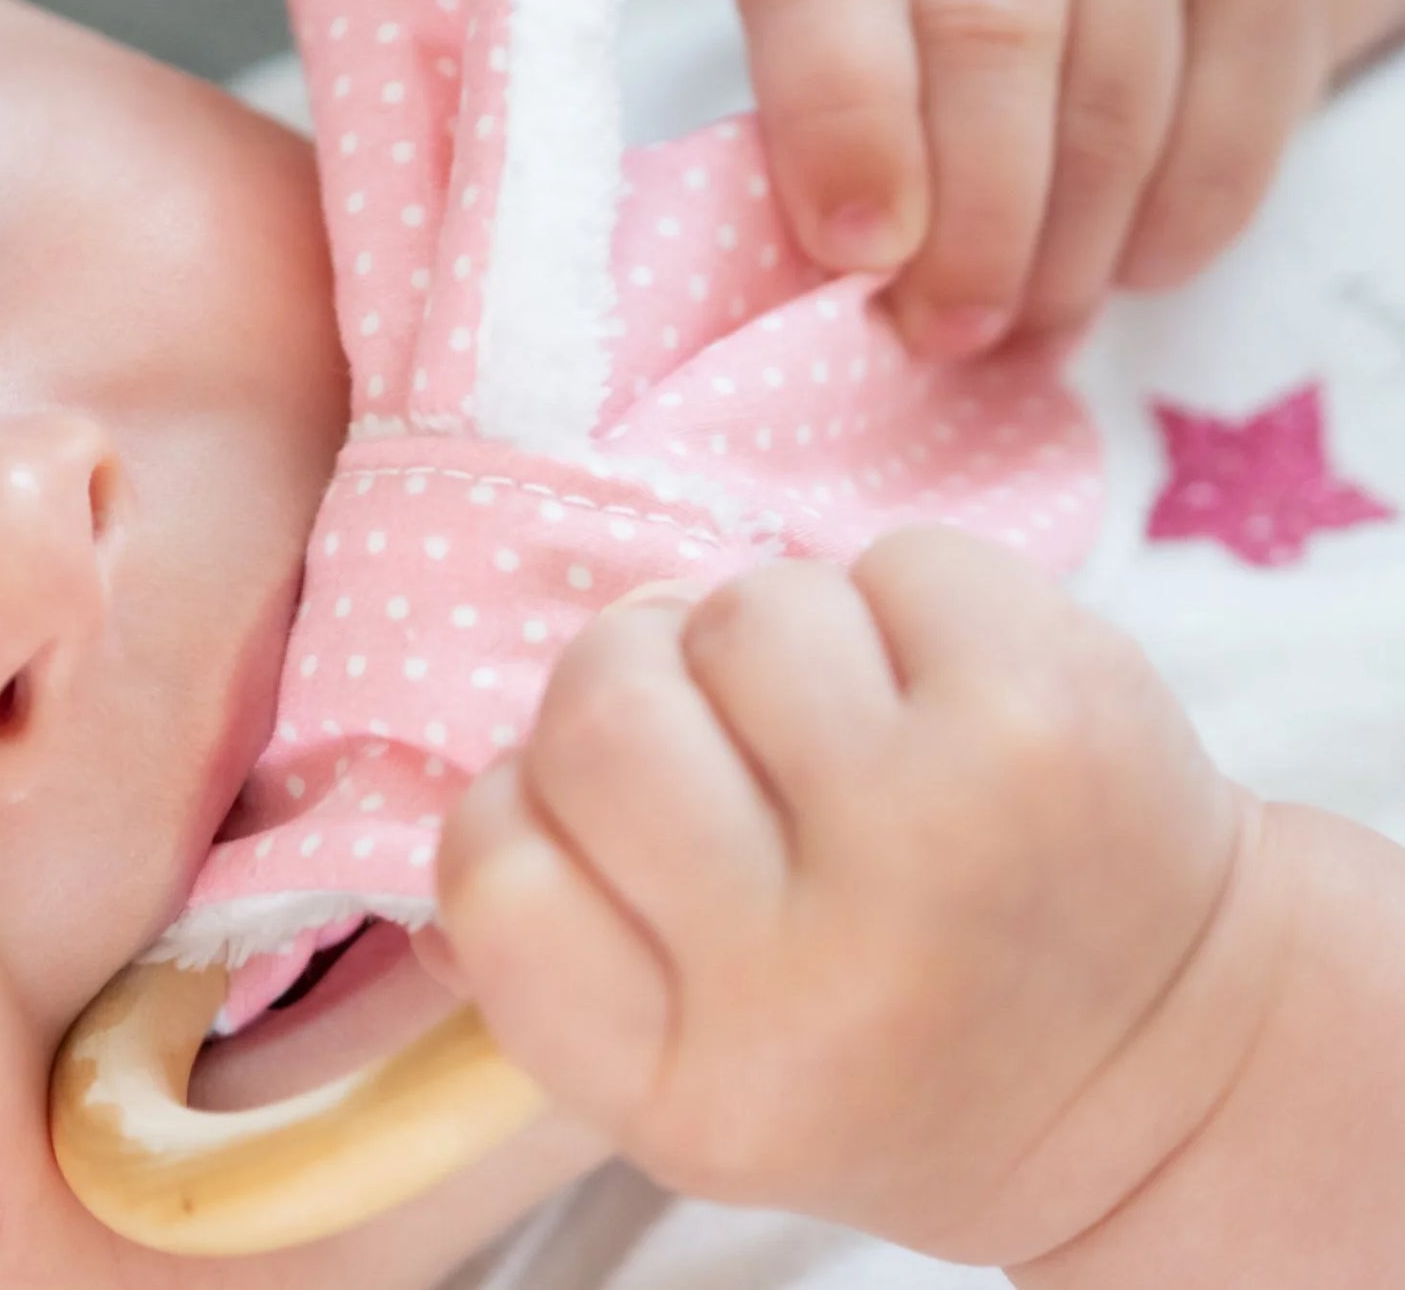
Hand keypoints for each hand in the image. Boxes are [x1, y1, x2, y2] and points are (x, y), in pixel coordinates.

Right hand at [439, 534, 1263, 1263]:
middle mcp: (812, 977)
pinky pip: (890, 560)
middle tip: (736, 742)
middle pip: (601, 704)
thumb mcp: (701, 1064)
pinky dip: (904, 605)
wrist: (1163, 1053)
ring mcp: (938, 832)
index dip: (525, 805)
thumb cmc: (894, 1043)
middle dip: (647, 685)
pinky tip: (956, 697)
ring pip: (743, 609)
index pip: (492, 867)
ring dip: (782, 644)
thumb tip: (520, 758)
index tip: (618, 827)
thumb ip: (573, 939)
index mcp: (694, 1094)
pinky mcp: (1043, 710)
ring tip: (863, 728)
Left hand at [732, 0, 1326, 356]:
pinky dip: (1163, 236)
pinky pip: (1224, 134)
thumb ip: (822, 131)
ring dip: (1062, 257)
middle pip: (990, 28)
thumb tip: (861, 279)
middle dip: (968, 225)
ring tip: (1022, 325)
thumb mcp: (835, 38)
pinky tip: (1115, 269)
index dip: (841, 120)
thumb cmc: (916, 8)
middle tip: (949, 330)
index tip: (861, 254)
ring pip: (1112, 100)